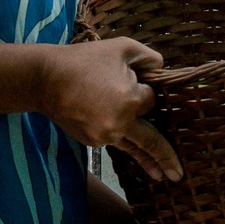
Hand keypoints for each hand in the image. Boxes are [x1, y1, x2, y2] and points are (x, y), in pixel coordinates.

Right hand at [38, 38, 182, 181]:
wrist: (45, 79)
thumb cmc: (85, 60)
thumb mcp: (122, 48)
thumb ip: (149, 58)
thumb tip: (162, 68)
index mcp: (130, 101)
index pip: (151, 101)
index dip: (145, 89)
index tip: (134, 80)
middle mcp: (118, 124)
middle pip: (150, 142)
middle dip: (166, 159)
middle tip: (179, 175)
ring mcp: (103, 137)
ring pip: (131, 144)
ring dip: (145, 159)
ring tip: (159, 175)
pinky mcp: (91, 142)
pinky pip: (112, 140)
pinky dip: (117, 136)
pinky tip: (117, 136)